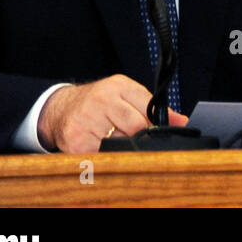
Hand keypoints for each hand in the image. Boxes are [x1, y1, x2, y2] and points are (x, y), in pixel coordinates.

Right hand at [36, 74, 187, 152]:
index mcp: (118, 86)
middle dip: (140, 136)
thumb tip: (181, 121)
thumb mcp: (126, 94)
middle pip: (136, 127)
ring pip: (120, 143)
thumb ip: (152, 106)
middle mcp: (102, 101)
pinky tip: (102, 146)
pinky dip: (107, 155)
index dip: (155, 123)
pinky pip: (102, 155)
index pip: (148, 108)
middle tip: (134, 136)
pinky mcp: (76, 141)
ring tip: (115, 139)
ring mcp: (87, 120)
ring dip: (123, 147)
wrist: (61, 108)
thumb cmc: (99, 101)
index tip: (156, 130)